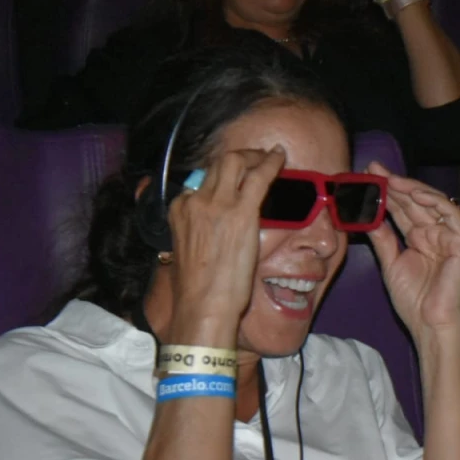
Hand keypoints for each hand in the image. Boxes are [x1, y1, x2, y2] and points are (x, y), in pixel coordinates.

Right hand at [165, 148, 285, 325]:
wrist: (203, 304)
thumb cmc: (198, 289)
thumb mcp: (186, 251)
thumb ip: (196, 231)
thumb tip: (212, 229)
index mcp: (180, 210)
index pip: (201, 182)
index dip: (221, 178)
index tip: (235, 180)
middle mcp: (196, 201)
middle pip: (217, 165)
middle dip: (238, 157)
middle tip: (255, 157)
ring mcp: (218, 204)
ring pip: (234, 162)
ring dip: (253, 155)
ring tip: (269, 155)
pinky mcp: (241, 211)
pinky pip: (258, 176)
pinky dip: (270, 163)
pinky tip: (279, 156)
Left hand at [366, 162, 459, 341]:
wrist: (430, 325)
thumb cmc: (414, 301)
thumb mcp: (391, 264)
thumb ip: (383, 239)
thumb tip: (369, 216)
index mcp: (421, 239)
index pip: (403, 209)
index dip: (386, 193)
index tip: (366, 178)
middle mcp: (436, 234)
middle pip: (415, 202)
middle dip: (395, 184)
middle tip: (373, 169)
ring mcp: (450, 237)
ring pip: (433, 202)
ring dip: (412, 188)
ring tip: (390, 179)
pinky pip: (451, 214)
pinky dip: (435, 201)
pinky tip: (414, 193)